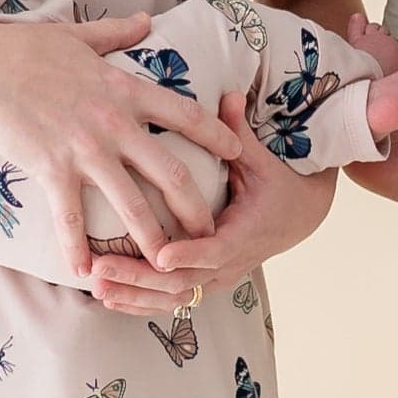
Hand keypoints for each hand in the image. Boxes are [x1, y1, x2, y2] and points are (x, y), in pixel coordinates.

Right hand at [0, 14, 244, 285]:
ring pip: (131, 204)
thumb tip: (146, 19)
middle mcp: (114, 124)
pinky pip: (70, 218)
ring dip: (152, 238)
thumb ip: (117, 32)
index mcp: (125, 90)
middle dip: (196, 207)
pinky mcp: (51, 170)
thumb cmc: (24, 48)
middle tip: (212, 233)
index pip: (185, 115)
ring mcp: (84, 150)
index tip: (237, 152)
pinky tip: (85, 272)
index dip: (216, 135)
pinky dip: (77, 248)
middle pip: (171, 172)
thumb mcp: (78, 35)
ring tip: (167, 266)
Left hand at [86, 91, 333, 310]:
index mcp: (245, 234)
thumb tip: (231, 95)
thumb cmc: (279, 184)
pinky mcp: (205, 281)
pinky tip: (109, 299)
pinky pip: (171, 299)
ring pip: (173, 298)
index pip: (216, 251)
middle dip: (139, 279)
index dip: (188, 255)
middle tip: (100, 269)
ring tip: (96, 286)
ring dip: (133, 295)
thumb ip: (240, 134)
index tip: (160, 254)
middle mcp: (230, 264)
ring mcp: (217, 277)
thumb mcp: (262, 161)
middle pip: (183, 282)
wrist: (300, 216)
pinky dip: (140, 302)